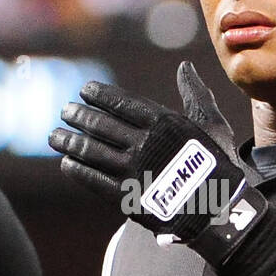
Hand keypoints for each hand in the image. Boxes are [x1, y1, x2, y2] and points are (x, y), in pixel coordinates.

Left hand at [49, 63, 266, 261]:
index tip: (84, 91)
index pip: (121, 102)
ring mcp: (132, 170)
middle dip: (79, 116)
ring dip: (69, 142)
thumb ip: (195, 93)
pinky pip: (94, 180)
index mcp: (163, 122)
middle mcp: (143, 143)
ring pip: (91, 151)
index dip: (99, 95)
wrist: (220, 209)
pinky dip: (78, 170)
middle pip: (100, 124)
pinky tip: (66, 163)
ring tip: (55, 136)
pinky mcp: (126, 197)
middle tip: (65, 111)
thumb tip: (185, 66)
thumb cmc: (219, 163)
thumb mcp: (211, 123)